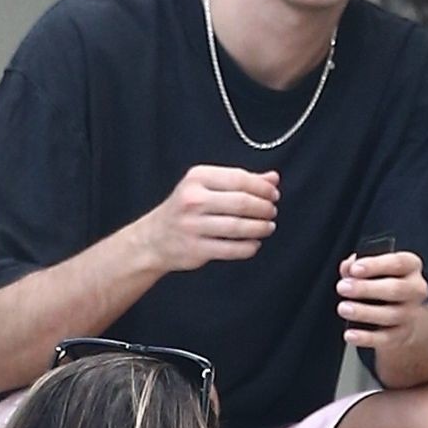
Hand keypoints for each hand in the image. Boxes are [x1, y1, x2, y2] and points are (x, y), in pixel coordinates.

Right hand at [138, 165, 278, 271]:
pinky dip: (248, 247)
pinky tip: (254, 243)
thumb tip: (273, 177)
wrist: (154, 238)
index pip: (239, 178)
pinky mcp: (195, 248)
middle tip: (272, 211)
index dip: (262, 188)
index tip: (274, 194)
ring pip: (238, 227)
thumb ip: (240, 181)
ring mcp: (192, 225)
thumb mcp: (207, 186)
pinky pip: (231, 249)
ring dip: (260, 228)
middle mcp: (192, 200)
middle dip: (264, 208)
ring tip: (268, 227)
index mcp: (197, 178)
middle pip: (242, 202)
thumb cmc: (186, 209)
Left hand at [336, 248, 427, 347]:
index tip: (354, 269)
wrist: (404, 313)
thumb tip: (348, 267)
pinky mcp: (403, 335)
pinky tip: (351, 334)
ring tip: (344, 308)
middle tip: (343, 287)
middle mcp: (415, 290)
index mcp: (411, 266)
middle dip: (366, 288)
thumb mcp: (374, 268)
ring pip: (390, 315)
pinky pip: (386, 338)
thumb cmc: (384, 284)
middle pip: (395, 289)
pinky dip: (366, 338)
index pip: (398, 263)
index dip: (375, 265)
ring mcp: (411, 314)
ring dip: (364, 312)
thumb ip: (358, 265)